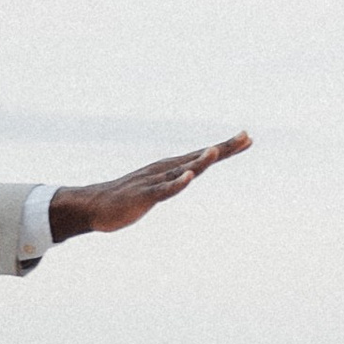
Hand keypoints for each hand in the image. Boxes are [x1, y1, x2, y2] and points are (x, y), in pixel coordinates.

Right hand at [49, 133, 250, 239]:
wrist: (95, 206)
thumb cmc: (127, 197)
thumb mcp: (157, 187)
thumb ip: (174, 181)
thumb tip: (189, 175)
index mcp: (171, 168)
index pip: (203, 156)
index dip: (226, 148)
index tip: (248, 138)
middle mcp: (166, 169)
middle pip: (200, 157)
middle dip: (223, 149)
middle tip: (246, 137)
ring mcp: (155, 181)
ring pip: (182, 169)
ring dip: (200, 162)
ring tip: (215, 151)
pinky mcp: (144, 196)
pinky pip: (163, 189)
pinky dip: (176, 183)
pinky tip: (188, 176)